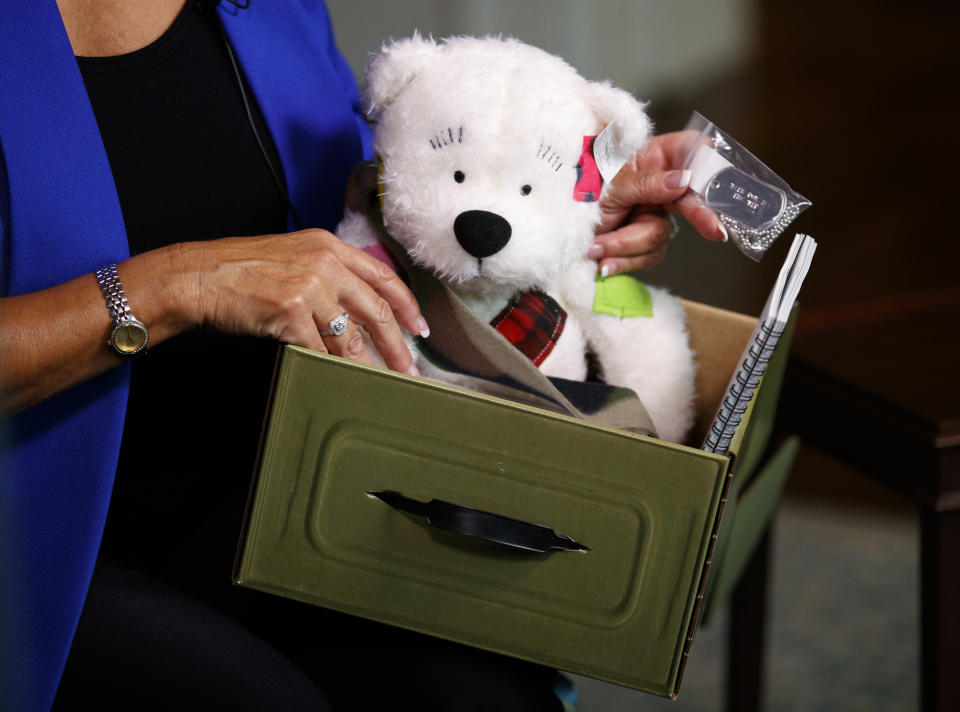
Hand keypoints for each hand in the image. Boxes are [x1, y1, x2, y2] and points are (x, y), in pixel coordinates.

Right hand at [178, 229, 427, 375]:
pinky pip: (318, 349)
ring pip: (349, 337)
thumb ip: (328, 274)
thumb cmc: (241, 270)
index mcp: (328, 246)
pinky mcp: (290, 311)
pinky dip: (326, 365)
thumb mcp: (293, 257)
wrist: (198, 276)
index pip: (383, 276)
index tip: (419, 328)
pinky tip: (333, 374)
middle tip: (409, 368)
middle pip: (376, 310)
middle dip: (397, 345)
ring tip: (376, 381)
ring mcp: (308, 286)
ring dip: (364, 364)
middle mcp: (324, 262)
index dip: (407, 305)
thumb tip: (358, 310)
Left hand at [591, 131, 726, 275]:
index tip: (707, 181)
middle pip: (692, 198)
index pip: (693, 149)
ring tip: (597, 246)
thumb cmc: (578, 193)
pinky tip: (604, 263)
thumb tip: (684, 179)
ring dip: (627, 245)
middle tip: (716, 232)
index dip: (708, 162)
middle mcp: (658, 184)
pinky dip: (624, 261)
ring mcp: (653, 213)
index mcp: (652, 156)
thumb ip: (647, 183)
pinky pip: (649, 255)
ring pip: (662, 235)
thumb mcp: (609, 184)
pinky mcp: (643, 242)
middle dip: (700, 217)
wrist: (557, 230)